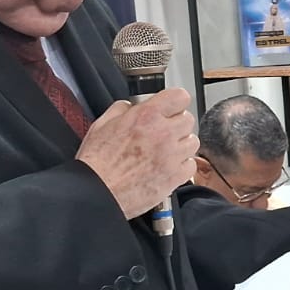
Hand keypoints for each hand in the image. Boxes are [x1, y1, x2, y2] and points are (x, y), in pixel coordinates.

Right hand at [77, 90, 198, 219]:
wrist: (98, 192)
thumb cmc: (96, 163)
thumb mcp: (102, 124)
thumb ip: (121, 110)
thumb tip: (130, 106)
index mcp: (146, 116)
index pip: (180, 97)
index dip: (175, 102)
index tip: (171, 108)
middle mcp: (163, 134)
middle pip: (188, 120)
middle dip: (176, 124)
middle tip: (163, 132)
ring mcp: (172, 156)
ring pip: (192, 142)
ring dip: (181, 144)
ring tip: (165, 151)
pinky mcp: (175, 177)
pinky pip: (191, 164)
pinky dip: (182, 165)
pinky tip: (168, 166)